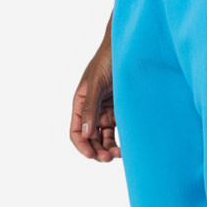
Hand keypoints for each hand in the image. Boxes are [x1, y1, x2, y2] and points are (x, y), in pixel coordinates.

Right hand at [70, 35, 118, 161]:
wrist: (130, 48)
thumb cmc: (109, 60)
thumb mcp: (96, 83)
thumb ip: (89, 108)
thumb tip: (85, 134)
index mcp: (81, 102)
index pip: (76, 131)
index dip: (81, 145)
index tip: (91, 155)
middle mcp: (92, 109)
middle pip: (90, 138)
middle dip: (97, 150)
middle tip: (108, 158)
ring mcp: (106, 111)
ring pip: (104, 138)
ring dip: (108, 148)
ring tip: (118, 154)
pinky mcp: (121, 112)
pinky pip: (118, 131)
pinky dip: (120, 141)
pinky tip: (126, 148)